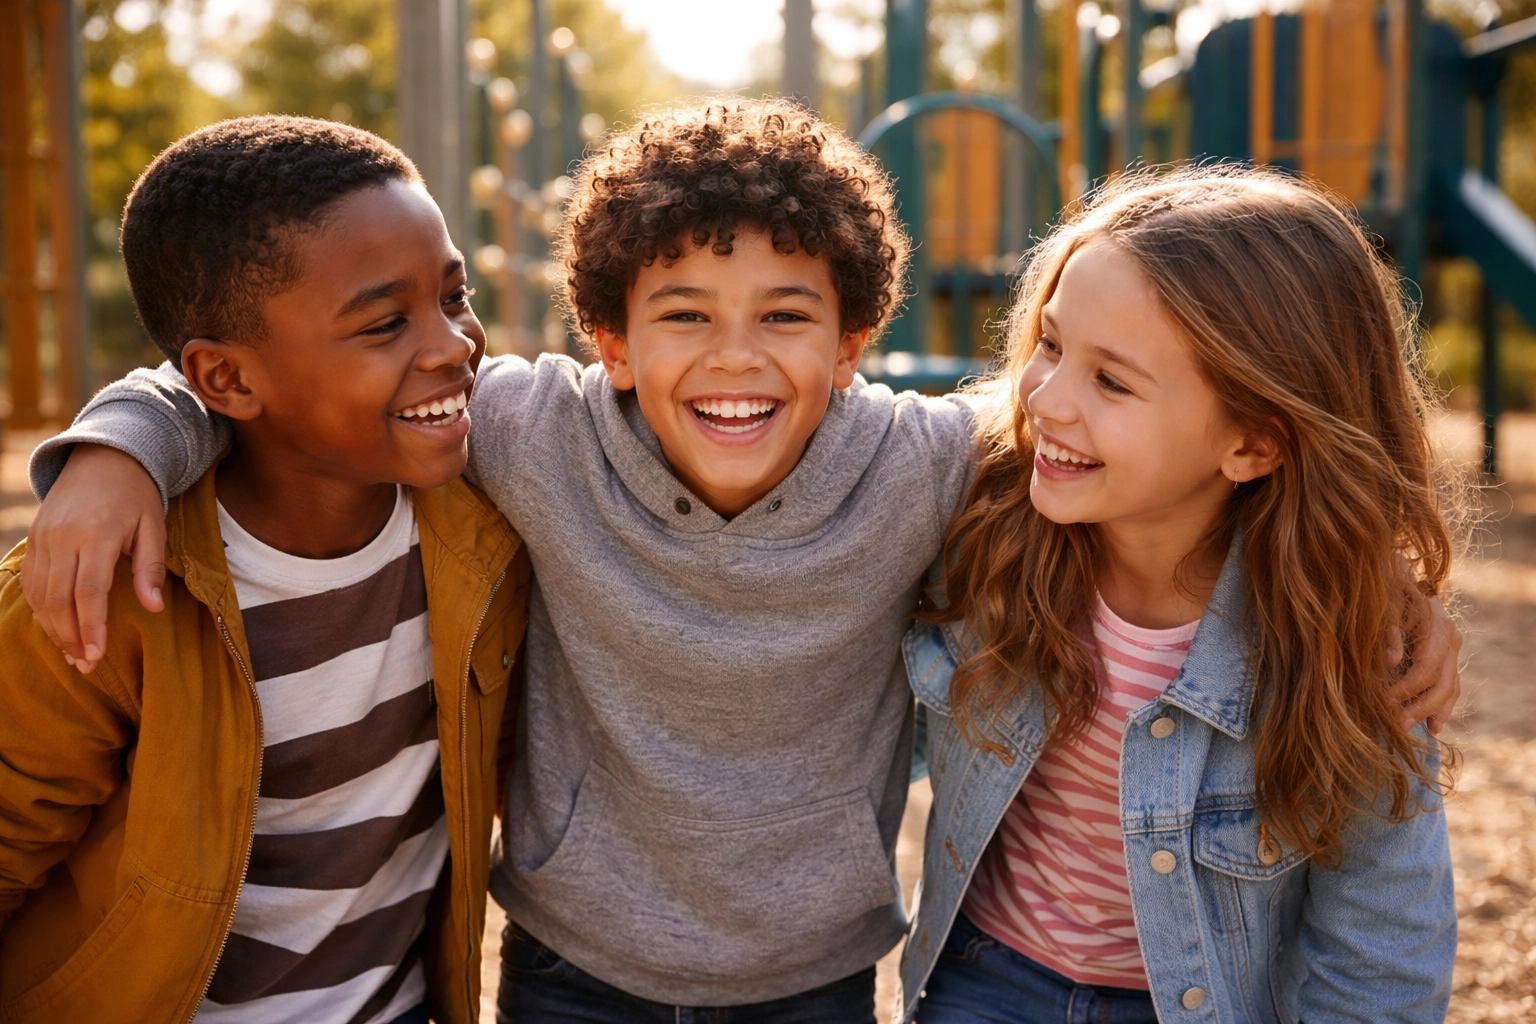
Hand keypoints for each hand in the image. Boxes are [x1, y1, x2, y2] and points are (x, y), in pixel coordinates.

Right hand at [19, 445, 166, 673]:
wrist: (103, 459)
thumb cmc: (135, 496)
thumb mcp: (153, 527)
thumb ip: (149, 568)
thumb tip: (154, 608)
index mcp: (97, 534)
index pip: (89, 592)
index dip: (91, 628)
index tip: (97, 656)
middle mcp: (63, 536)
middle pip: (59, 599)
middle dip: (71, 637)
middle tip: (86, 666)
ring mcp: (43, 536)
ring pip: (40, 594)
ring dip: (53, 628)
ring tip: (72, 655)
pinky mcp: (33, 537)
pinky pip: (31, 581)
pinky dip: (41, 608)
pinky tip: (56, 628)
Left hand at [1385, 590, 1461, 734]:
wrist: (1396, 566)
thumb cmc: (1384, 582)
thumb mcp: (1382, 599)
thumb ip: (1386, 628)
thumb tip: (1390, 659)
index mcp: (1436, 624)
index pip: (1425, 668)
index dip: (1405, 690)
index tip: (1383, 704)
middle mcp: (1450, 635)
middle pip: (1442, 681)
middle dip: (1420, 707)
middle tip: (1398, 727)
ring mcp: (1452, 644)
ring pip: (1451, 685)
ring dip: (1434, 711)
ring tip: (1421, 733)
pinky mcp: (1447, 651)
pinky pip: (1450, 683)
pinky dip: (1443, 704)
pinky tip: (1434, 725)